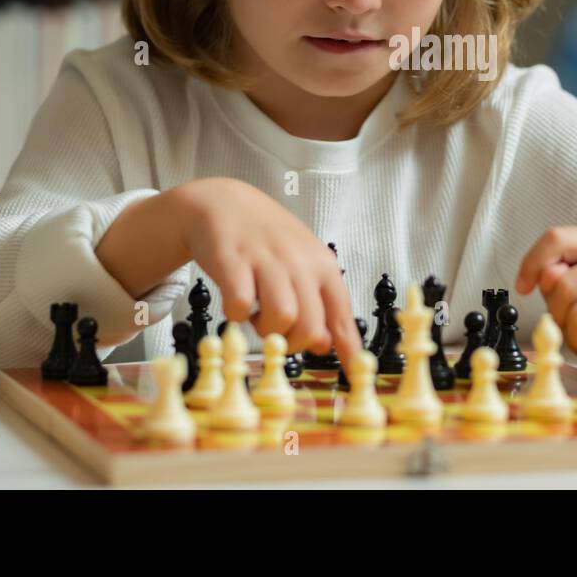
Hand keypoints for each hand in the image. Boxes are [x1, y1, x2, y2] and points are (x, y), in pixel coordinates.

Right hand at [171, 177, 361, 367]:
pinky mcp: (233, 261)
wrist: (223, 203)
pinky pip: (240, 306)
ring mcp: (267, 260)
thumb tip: (325, 344)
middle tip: (278, 333)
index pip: (342, 314)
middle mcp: (300, 262)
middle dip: (294, 343)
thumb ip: (316, 302)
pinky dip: (235, 316)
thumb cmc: (266, 241)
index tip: (353, 373)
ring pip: (282, 318)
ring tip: (256, 316)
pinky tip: (235, 304)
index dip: (348, 348)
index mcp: (322, 265)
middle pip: (311, 326)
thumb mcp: (301, 265)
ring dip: (266, 330)